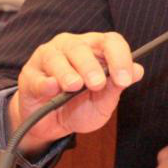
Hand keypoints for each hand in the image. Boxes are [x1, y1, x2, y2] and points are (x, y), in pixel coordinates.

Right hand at [9, 31, 143, 157]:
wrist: (50, 125)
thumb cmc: (78, 108)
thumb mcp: (102, 104)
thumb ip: (116, 88)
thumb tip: (138, 71)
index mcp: (94, 49)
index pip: (110, 42)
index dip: (120, 58)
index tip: (124, 79)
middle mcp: (71, 47)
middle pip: (83, 47)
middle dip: (92, 66)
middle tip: (97, 85)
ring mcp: (48, 57)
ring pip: (58, 57)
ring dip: (68, 72)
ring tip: (74, 86)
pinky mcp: (29, 74)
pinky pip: (37, 76)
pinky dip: (45, 83)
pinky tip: (51, 88)